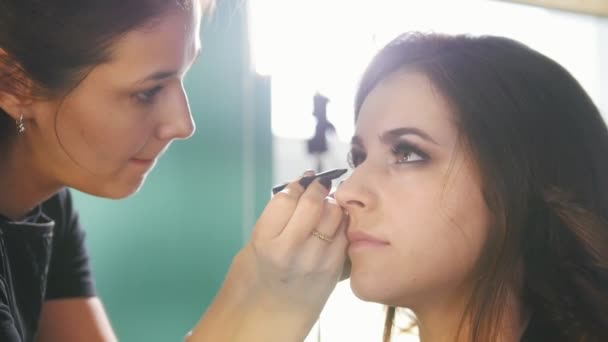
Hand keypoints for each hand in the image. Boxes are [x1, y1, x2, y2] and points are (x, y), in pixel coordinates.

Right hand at [237, 171, 347, 327]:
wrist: (271, 312)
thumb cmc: (263, 270)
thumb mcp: (258, 240)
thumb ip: (280, 213)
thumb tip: (304, 182)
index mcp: (266, 242)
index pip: (287, 198)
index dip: (296, 186)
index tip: (299, 184)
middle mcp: (291, 251)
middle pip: (313, 203)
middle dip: (317, 189)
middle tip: (317, 187)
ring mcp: (315, 261)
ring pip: (334, 215)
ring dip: (332, 204)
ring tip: (325, 206)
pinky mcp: (333, 269)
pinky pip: (344, 234)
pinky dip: (341, 224)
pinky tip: (333, 226)